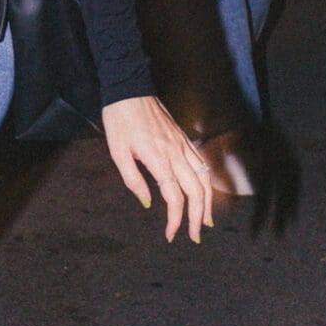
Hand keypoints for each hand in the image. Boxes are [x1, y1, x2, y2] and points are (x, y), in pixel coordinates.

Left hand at [101, 96, 214, 242]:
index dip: (175, 219)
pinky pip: (202, 164)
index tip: (170, 234)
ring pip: (204, 179)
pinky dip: (207, 183)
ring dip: (207, 202)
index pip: (174, 196)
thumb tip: (146, 202)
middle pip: (196, 191)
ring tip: (205, 221)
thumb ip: (133, 179)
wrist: (129, 89)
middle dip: (197, 217)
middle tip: (194, 236)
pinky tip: (204, 193)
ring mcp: (183, 145)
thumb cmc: (120, 120)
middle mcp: (176, 153)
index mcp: (158, 158)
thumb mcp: (118, 152)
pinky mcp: (183, 139)